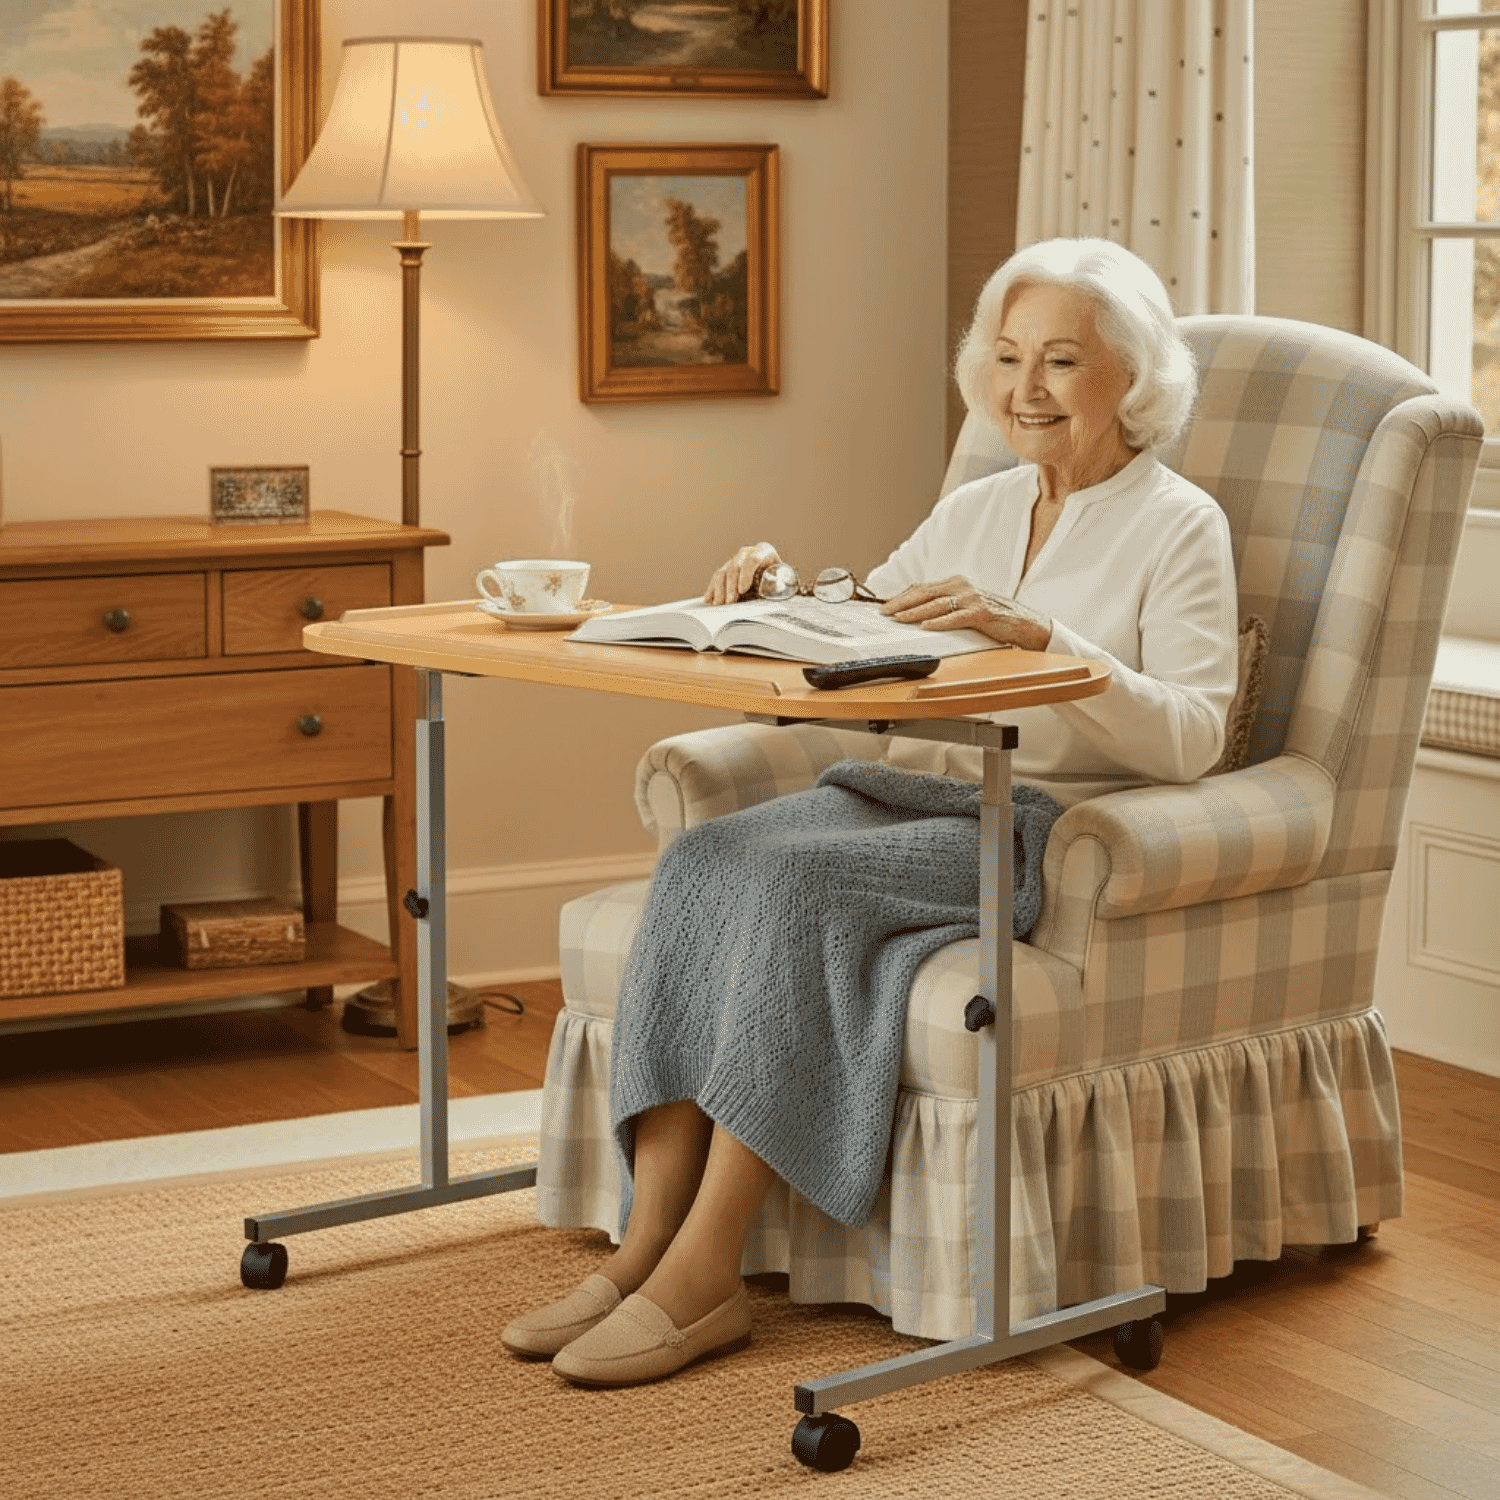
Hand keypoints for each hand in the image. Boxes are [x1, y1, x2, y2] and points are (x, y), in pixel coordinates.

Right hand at [704, 542, 781, 604]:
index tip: (743, 590)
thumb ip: (779, 586)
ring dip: (719, 590)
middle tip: (730, 602)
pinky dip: (712, 590)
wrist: (775, 576)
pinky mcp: (726, 571)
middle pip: (734, 566)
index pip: (752, 559)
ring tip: (719, 605)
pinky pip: (716, 579)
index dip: (746, 574)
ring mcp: (734, 561)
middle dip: (730, 586)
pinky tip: (708, 600)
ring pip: (722, 572)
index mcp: (763, 552)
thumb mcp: (784, 581)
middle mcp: (746, 553)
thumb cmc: (781, 580)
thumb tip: (775, 594)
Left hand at [881, 576, 1052, 651]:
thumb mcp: (965, 606)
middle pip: (925, 593)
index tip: (885, 606)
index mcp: (956, 583)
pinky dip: (940, 622)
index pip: (922, 587)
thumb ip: (945, 606)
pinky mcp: (981, 613)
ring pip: (937, 604)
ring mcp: (972, 598)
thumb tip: (917, 614)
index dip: (902, 596)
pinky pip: (956, 618)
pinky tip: (927, 627)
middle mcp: (962, 586)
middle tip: (884, 612)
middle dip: (902, 603)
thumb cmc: (993, 616)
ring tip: (899, 619)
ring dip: (915, 612)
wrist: (1024, 622)